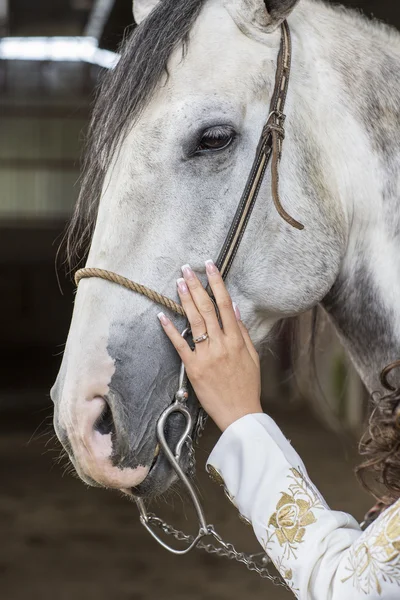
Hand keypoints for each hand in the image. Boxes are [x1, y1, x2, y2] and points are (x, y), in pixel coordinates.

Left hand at [157, 260, 262, 431]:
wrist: (240, 413)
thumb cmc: (247, 386)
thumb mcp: (252, 357)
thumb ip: (242, 332)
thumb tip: (235, 309)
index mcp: (236, 340)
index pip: (225, 304)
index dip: (217, 283)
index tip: (211, 266)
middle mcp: (221, 344)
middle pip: (207, 308)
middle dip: (197, 286)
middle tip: (187, 269)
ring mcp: (206, 355)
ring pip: (195, 322)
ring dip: (185, 300)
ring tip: (178, 283)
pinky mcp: (194, 368)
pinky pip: (180, 345)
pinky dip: (170, 330)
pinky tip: (162, 315)